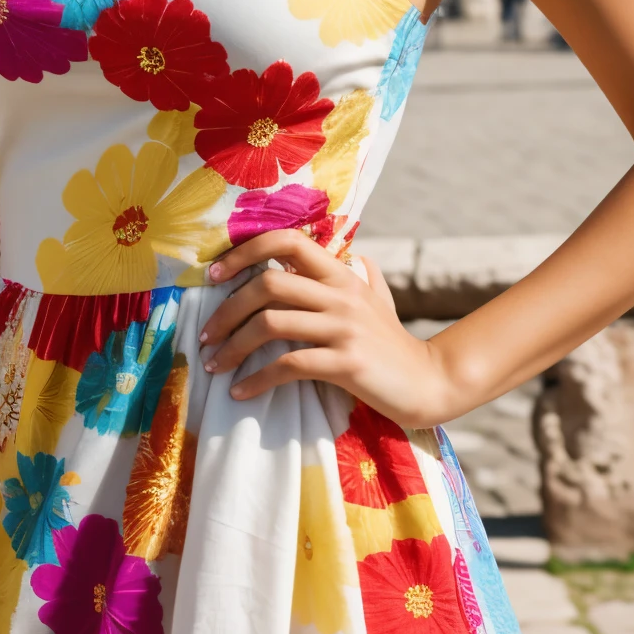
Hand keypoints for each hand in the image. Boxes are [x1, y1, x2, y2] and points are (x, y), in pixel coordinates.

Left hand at [199, 230, 452, 428]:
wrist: (428, 382)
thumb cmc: (394, 344)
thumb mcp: (378, 302)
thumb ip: (362, 277)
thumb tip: (357, 255)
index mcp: (341, 274)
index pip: (287, 241)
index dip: (245, 252)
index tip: (215, 275)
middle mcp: (341, 294)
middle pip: (268, 284)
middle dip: (227, 310)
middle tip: (206, 335)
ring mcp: (344, 328)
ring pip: (272, 324)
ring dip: (233, 347)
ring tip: (213, 365)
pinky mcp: (346, 363)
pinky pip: (288, 366)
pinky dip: (256, 380)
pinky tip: (240, 392)